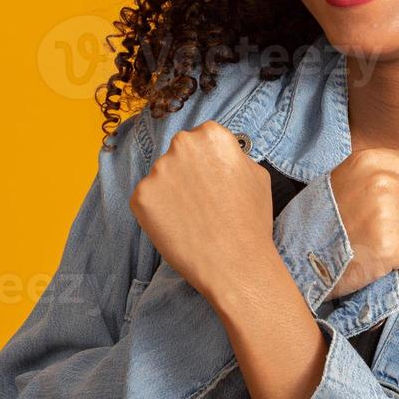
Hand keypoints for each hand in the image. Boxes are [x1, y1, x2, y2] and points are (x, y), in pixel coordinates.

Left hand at [128, 120, 276, 301]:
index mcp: (211, 135)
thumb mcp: (257, 175)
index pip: (202, 138)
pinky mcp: (141, 196)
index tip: (213, 180)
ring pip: (162, 177)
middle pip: (179, 153)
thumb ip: (234, 156)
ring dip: (172, 192)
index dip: (208, 161)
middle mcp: (182, 145)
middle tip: (201, 200)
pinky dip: (158, 212)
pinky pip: (148, 199)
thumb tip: (218, 157)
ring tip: (192, 218)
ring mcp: (158, 170)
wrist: (235, 263)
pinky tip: (178, 227)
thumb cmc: (251, 221)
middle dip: (186, 172)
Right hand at [326, 143, 398, 298]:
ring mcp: (383, 214)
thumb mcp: (363, 175)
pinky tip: (381, 260)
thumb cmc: (334, 213)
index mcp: (372, 160)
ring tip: (379, 243)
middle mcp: (380, 182)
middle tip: (382, 226)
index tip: (386, 202)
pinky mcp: (387, 247)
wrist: (298, 255)